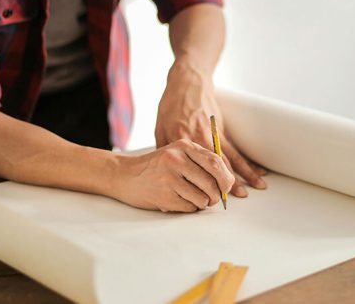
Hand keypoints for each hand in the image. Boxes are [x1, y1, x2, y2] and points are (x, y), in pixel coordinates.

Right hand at [111, 139, 233, 211]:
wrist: (124, 175)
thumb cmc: (157, 167)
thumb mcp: (177, 154)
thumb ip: (201, 161)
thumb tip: (229, 182)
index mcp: (184, 146)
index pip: (216, 162)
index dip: (226, 178)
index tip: (227, 187)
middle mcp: (176, 159)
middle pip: (212, 182)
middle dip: (217, 195)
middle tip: (213, 198)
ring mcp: (169, 178)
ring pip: (203, 198)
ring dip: (202, 203)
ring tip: (192, 199)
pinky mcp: (164, 195)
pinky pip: (190, 207)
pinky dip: (190, 208)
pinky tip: (180, 201)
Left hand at [154, 61, 266, 197]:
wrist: (187, 81)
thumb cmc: (170, 104)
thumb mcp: (159, 126)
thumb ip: (163, 149)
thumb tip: (165, 171)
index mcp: (180, 140)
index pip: (190, 167)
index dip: (197, 183)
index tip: (202, 198)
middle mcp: (198, 138)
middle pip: (212, 166)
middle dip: (223, 184)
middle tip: (230, 201)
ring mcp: (212, 134)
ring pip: (228, 159)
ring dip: (242, 175)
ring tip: (253, 189)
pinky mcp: (221, 130)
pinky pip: (236, 149)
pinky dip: (247, 161)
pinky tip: (257, 171)